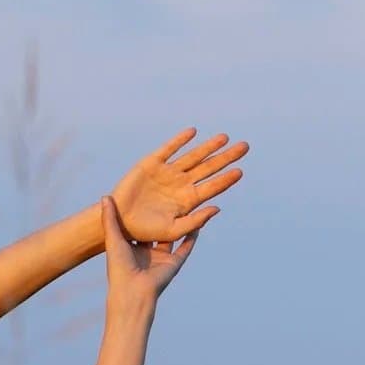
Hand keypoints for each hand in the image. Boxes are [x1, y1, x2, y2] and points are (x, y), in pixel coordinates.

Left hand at [102, 196, 194, 307]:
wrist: (133, 290)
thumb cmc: (119, 265)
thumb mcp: (112, 237)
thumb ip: (110, 218)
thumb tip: (106, 195)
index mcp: (130, 248)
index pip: (137, 227)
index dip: (140, 213)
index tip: (143, 196)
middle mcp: (146, 253)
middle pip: (155, 231)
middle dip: (159, 217)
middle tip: (166, 196)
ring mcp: (161, 258)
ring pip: (172, 238)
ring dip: (178, 224)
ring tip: (185, 206)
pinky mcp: (174, 263)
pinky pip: (185, 248)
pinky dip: (192, 237)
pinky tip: (198, 222)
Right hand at [109, 127, 246, 243]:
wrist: (119, 221)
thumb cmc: (146, 231)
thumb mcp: (173, 231)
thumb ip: (195, 222)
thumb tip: (217, 208)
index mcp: (189, 200)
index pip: (213, 186)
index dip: (226, 179)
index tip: (240, 171)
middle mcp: (181, 184)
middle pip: (209, 167)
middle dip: (226, 157)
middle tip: (245, 147)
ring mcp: (168, 172)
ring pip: (193, 156)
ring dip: (209, 147)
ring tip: (225, 138)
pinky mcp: (151, 163)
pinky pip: (169, 149)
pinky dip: (180, 141)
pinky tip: (193, 132)